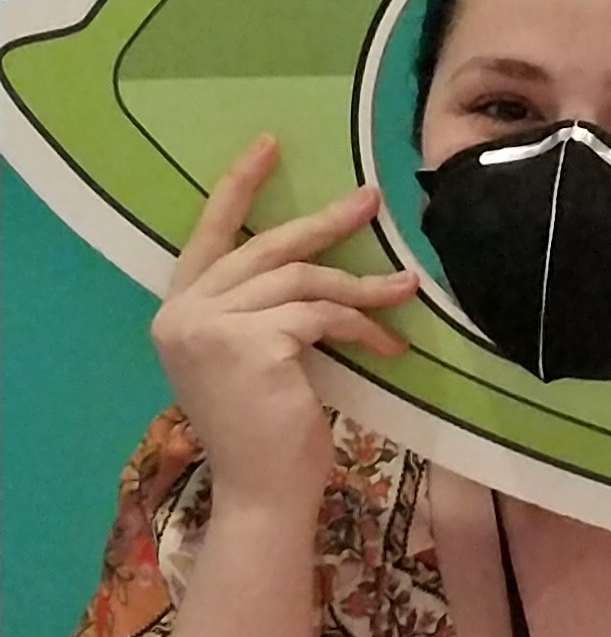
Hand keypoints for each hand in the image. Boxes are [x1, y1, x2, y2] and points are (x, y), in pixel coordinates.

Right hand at [149, 135, 418, 506]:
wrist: (264, 491)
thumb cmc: (268, 432)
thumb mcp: (255, 358)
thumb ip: (263, 311)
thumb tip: (319, 268)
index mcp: (178, 312)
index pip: (207, 237)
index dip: (237, 189)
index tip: (268, 146)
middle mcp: (183, 313)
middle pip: (264, 249)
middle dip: (323, 222)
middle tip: (370, 199)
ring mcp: (211, 326)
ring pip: (303, 281)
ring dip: (361, 287)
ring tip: (405, 288)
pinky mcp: (251, 342)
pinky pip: (321, 314)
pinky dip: (362, 325)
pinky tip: (389, 344)